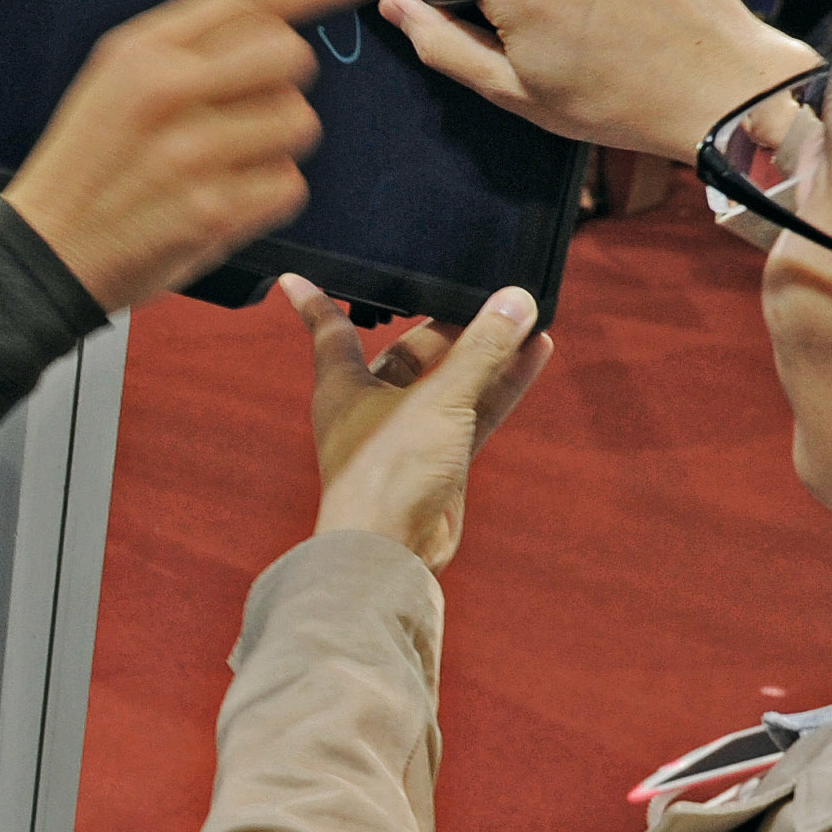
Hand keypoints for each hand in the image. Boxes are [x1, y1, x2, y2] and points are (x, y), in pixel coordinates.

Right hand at [1, 0, 367, 313]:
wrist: (45, 256)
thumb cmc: (88, 165)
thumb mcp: (113, 81)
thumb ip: (188, 46)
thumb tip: (282, 22)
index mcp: (140, 50)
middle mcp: (168, 91)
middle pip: (291, 56)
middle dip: (282, 83)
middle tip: (243, 111)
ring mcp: (193, 152)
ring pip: (298, 122)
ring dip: (275, 144)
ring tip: (222, 162)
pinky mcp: (215, 210)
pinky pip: (289, 184)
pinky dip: (267, 194)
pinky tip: (222, 198)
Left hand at [289, 276, 551, 571]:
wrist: (391, 552)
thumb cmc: (387, 473)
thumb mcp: (439, 398)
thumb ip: (482, 350)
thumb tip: (516, 301)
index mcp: (342, 386)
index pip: (329, 330)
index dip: (318, 301)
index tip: (296, 278)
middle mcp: (372, 407)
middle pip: (408, 352)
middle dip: (446, 325)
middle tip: (488, 295)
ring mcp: (409, 436)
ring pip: (449, 382)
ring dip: (484, 354)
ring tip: (525, 315)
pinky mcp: (441, 461)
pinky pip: (475, 411)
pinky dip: (501, 385)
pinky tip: (534, 354)